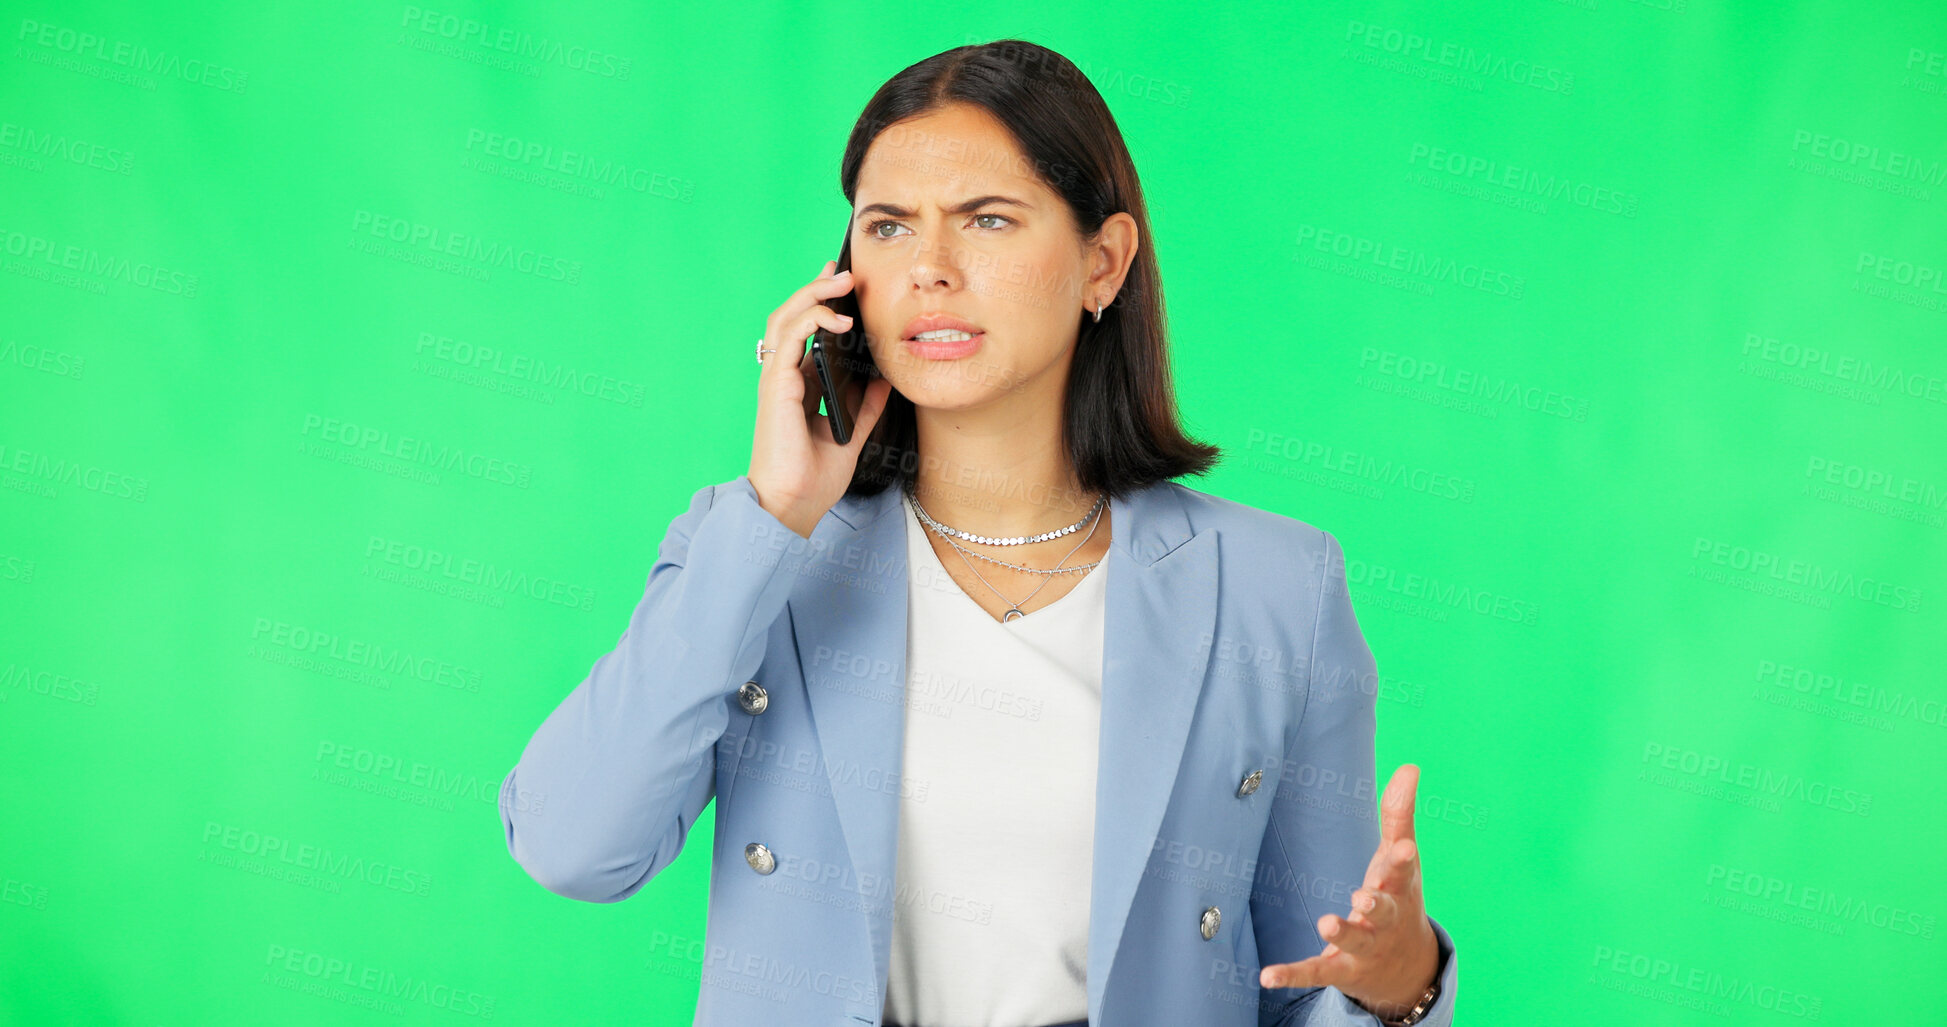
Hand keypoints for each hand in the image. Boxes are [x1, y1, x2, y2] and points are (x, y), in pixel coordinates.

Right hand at [748, 259, 893, 537]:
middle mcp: (784, 378)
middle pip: (793, 318)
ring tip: (839, 280)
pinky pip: (789, 340)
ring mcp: (776, 380)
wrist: (793, 506)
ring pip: (786, 319)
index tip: (844, 284)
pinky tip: (837, 319)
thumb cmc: (813, 479)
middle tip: (842, 271)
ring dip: (812, 294)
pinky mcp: (776, 387)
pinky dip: (811, 321)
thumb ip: (865, 407)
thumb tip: (885, 381)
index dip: (821, 304)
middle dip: (816, 289)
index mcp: (798, 387)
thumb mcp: (851, 434)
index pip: (806, 333)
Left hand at [1259, 763, 1440, 1020]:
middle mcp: (1384, 920)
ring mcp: (1363, 947)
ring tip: (1327, 923)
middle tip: (1363, 896)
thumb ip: (1398, 814)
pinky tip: (1266, 976)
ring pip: (1354, 941)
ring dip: (1342, 933)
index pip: (1403, 872)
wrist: (1405, 967)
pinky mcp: (1339, 969)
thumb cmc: (1397, 898)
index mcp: (1399, 889)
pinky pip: (1315, 972)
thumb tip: (1410, 766)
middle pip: (1383, 911)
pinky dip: (1292, 974)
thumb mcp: (1398, 860)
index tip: (1405, 847)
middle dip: (1375, 904)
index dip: (1402, 859)